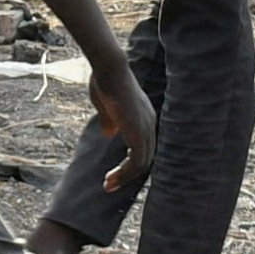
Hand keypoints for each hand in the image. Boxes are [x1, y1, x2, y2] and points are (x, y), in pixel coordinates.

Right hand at [89, 59, 158, 195]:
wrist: (109, 69)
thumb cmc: (105, 81)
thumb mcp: (106, 104)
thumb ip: (110, 120)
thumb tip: (109, 134)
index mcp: (143, 117)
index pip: (143, 147)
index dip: (129, 161)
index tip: (113, 172)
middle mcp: (149, 124)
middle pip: (145, 158)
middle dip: (127, 174)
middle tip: (110, 184)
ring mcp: (145, 128)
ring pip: (142, 163)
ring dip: (125, 177)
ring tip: (108, 185)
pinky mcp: (138, 133)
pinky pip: (136, 161)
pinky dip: (125, 173)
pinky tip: (111, 177)